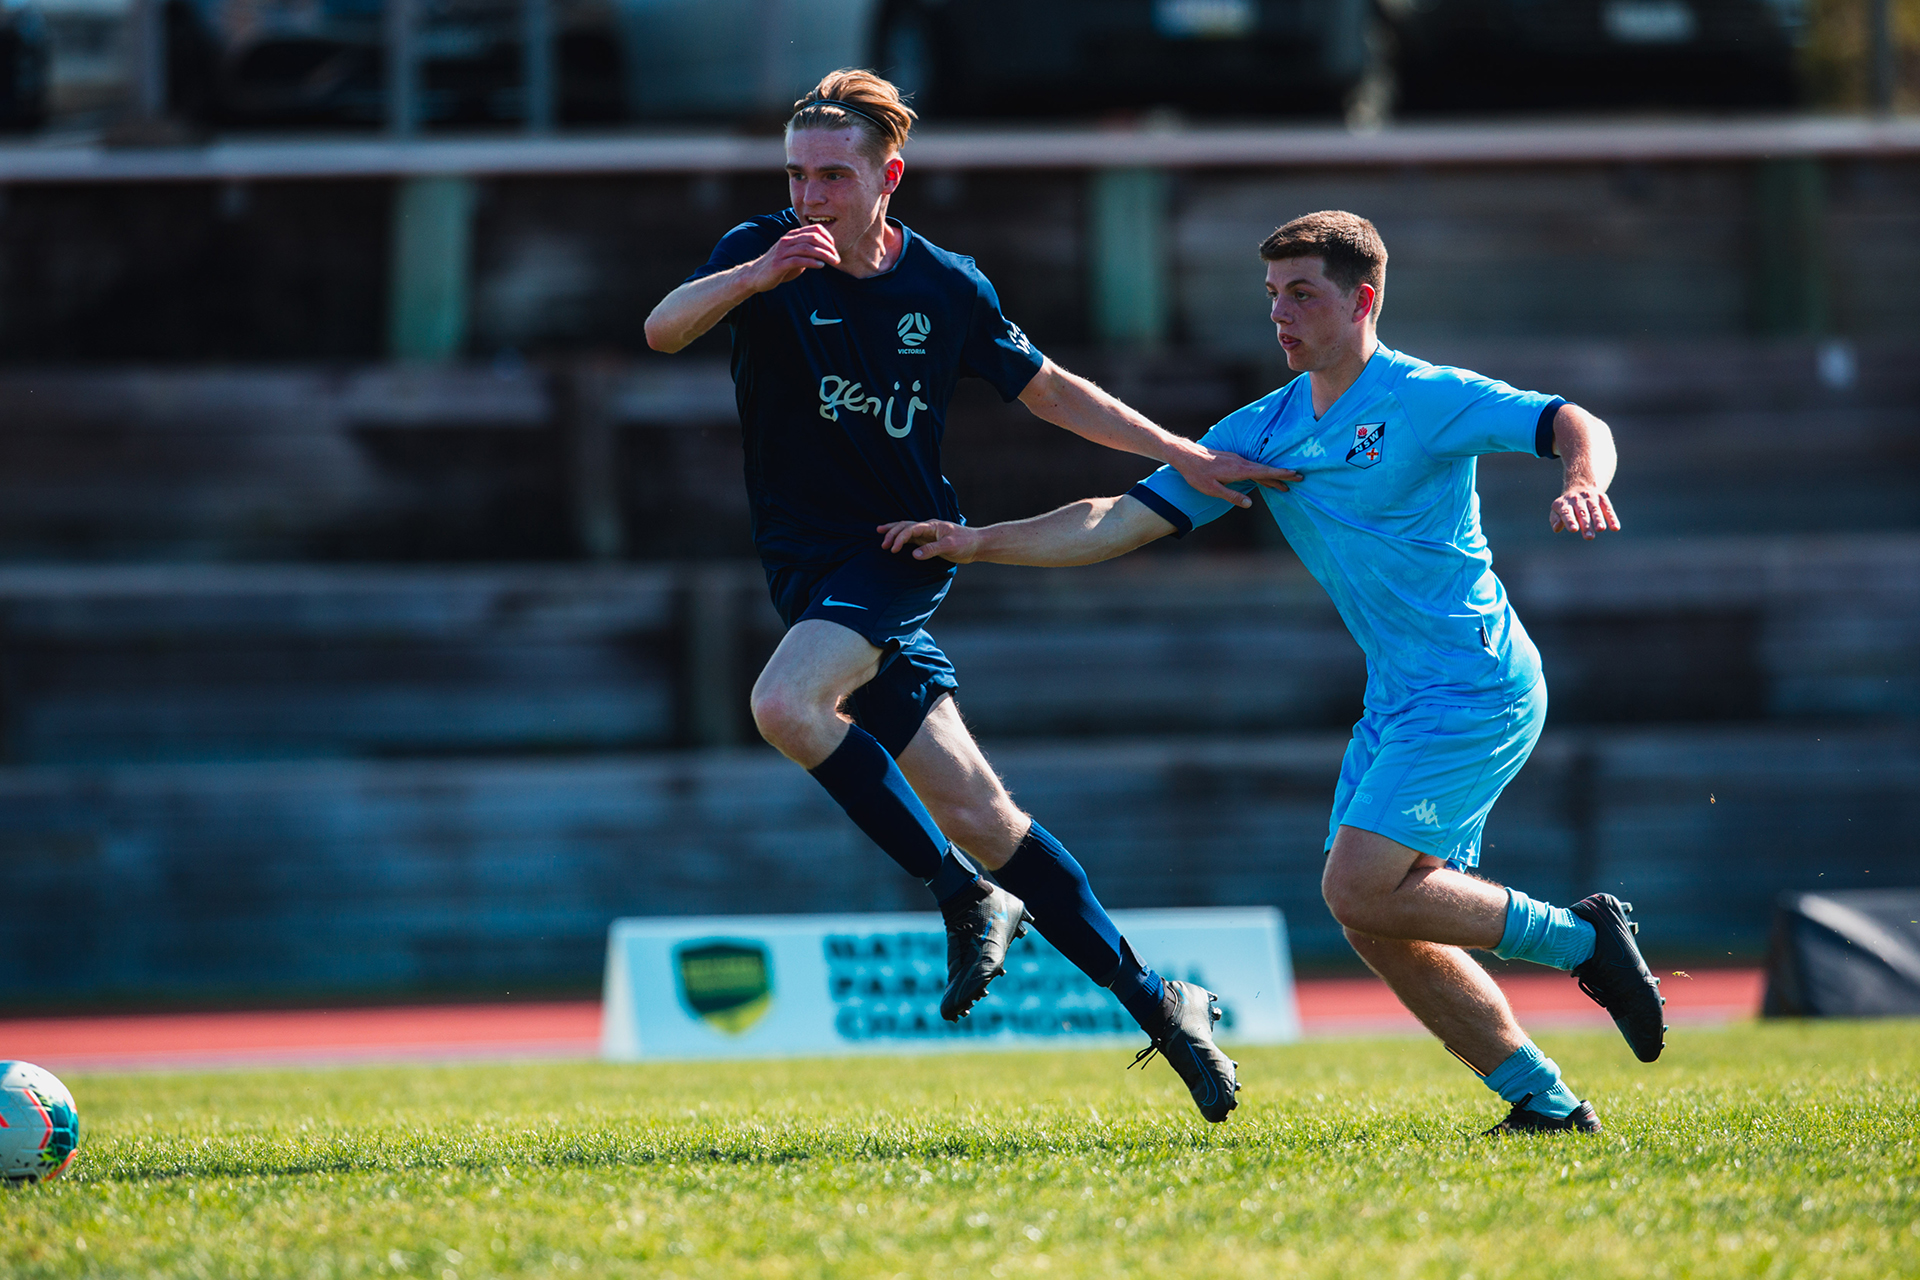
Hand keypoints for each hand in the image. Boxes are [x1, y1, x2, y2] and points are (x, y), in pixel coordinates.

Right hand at [749, 225, 838, 289]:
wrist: (756, 276)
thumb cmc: (778, 266)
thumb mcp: (795, 256)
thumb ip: (808, 253)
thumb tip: (825, 254)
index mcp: (792, 236)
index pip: (815, 229)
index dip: (829, 238)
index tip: (835, 250)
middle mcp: (787, 240)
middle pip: (813, 237)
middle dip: (829, 247)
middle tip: (837, 258)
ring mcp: (782, 251)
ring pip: (807, 248)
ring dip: (824, 255)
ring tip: (834, 262)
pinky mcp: (779, 264)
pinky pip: (798, 260)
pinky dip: (812, 262)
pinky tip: (821, 266)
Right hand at [878, 519, 981, 562]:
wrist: (977, 545)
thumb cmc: (966, 543)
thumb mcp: (950, 546)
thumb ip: (932, 550)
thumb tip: (914, 554)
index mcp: (932, 525)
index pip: (911, 528)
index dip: (900, 537)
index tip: (893, 549)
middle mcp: (928, 528)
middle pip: (905, 526)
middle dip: (892, 533)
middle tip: (883, 545)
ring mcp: (928, 534)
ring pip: (907, 530)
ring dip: (894, 532)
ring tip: (880, 533)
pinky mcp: (929, 541)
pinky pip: (912, 538)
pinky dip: (902, 539)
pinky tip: (895, 542)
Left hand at [1169, 445, 1301, 508]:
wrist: (1185, 455)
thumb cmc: (1196, 474)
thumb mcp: (1212, 490)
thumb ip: (1232, 496)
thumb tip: (1250, 504)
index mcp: (1238, 470)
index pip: (1264, 473)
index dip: (1280, 474)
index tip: (1295, 475)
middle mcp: (1240, 462)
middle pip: (1266, 470)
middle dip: (1282, 475)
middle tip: (1299, 478)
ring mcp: (1236, 459)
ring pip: (1259, 468)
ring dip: (1273, 475)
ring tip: (1285, 481)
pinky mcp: (1232, 459)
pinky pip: (1252, 466)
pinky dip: (1262, 472)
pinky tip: (1264, 476)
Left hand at [1550, 485, 1619, 539]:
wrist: (1579, 485)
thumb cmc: (1566, 505)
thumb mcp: (1557, 510)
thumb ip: (1556, 520)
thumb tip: (1556, 528)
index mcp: (1565, 504)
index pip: (1567, 513)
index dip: (1570, 521)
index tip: (1574, 530)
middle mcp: (1577, 500)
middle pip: (1582, 513)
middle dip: (1586, 525)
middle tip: (1589, 537)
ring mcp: (1590, 498)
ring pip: (1595, 510)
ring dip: (1598, 520)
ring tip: (1600, 529)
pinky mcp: (1602, 498)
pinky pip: (1608, 508)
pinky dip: (1612, 518)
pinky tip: (1615, 528)